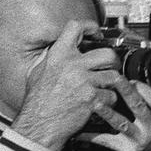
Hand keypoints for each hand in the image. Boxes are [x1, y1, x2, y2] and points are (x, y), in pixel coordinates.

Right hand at [10, 20, 122, 150]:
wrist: (39, 125)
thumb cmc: (37, 100)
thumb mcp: (36, 72)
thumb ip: (49, 57)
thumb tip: (56, 47)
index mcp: (58, 55)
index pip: (75, 27)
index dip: (89, 26)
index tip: (96, 32)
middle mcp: (72, 65)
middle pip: (108, 53)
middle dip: (113, 61)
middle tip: (110, 66)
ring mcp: (85, 82)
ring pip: (114, 75)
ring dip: (113, 83)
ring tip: (105, 87)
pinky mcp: (93, 99)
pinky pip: (112, 95)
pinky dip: (109, 100)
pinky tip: (100, 103)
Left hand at [75, 81, 150, 150]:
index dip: (144, 89)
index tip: (132, 80)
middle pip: (138, 107)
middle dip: (126, 92)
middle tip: (113, 79)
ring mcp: (140, 139)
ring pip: (122, 123)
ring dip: (108, 113)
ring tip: (96, 102)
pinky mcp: (127, 149)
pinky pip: (108, 141)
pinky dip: (93, 137)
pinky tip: (80, 132)